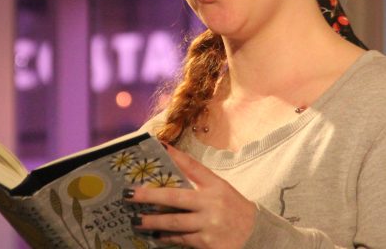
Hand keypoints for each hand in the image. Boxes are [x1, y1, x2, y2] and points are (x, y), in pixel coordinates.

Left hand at [123, 144, 256, 248]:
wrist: (255, 234)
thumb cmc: (232, 208)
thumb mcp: (219, 188)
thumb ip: (198, 179)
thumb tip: (169, 165)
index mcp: (215, 186)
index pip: (194, 167)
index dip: (176, 156)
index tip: (157, 146)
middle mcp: (212, 203)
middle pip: (175, 198)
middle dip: (149, 196)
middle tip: (129, 195)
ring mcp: (209, 225)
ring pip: (174, 222)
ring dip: (153, 221)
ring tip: (136, 220)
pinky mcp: (207, 243)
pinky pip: (181, 239)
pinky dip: (167, 237)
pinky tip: (157, 235)